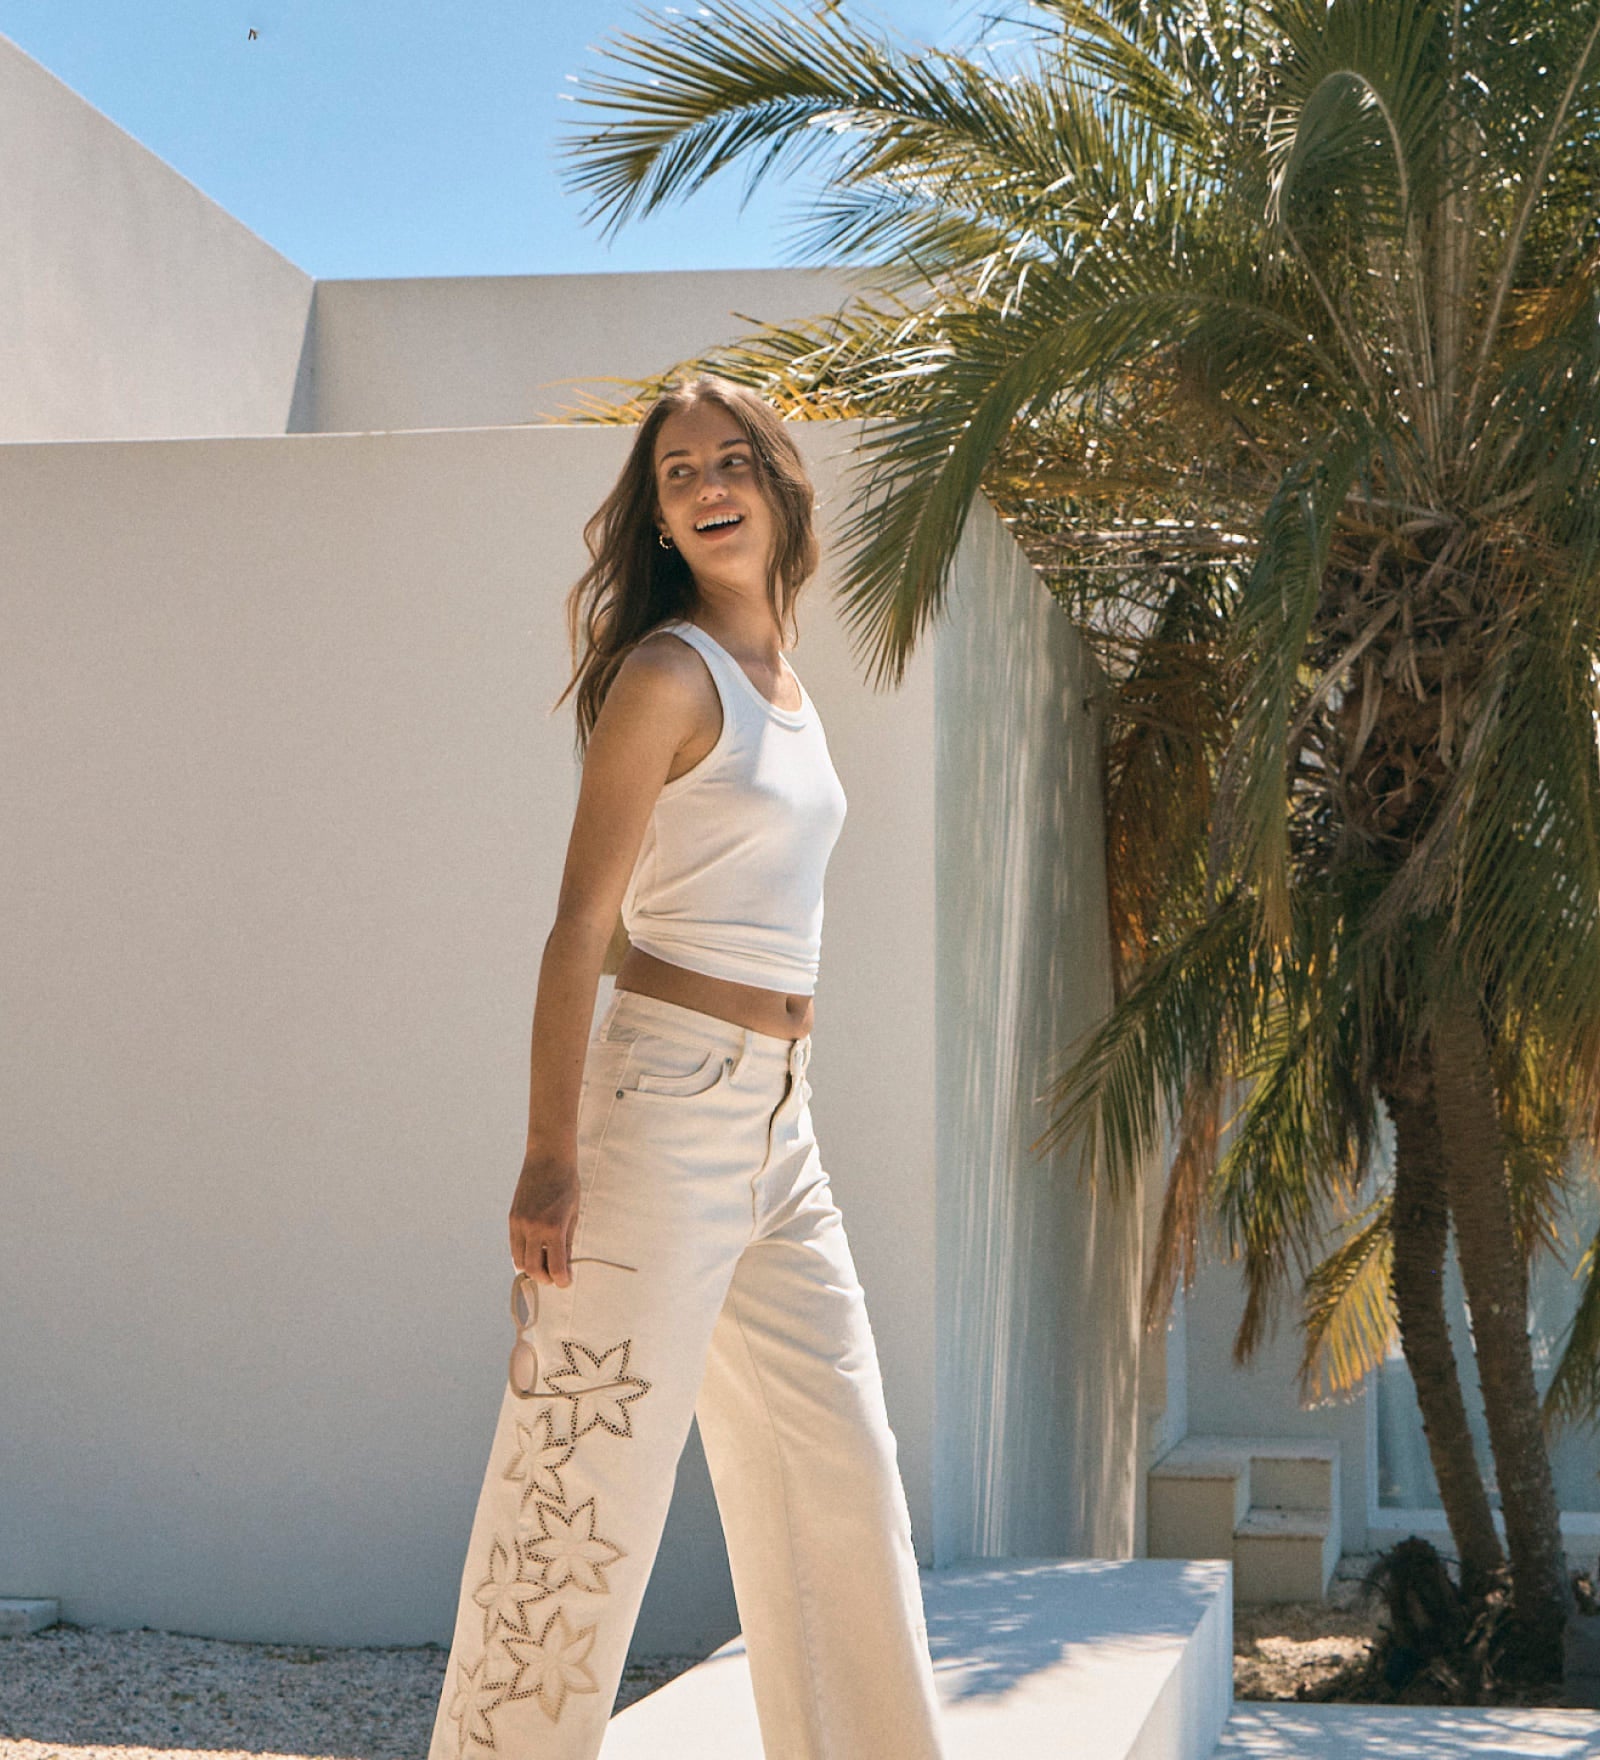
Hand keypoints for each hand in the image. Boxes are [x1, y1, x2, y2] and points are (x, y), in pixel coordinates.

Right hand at [509, 1149, 579, 1286]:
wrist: (548, 1158)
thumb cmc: (567, 1183)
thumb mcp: (573, 1213)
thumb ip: (567, 1241)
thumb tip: (565, 1264)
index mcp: (554, 1228)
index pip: (556, 1267)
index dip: (562, 1280)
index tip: (566, 1282)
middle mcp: (533, 1228)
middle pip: (534, 1269)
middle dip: (545, 1278)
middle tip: (555, 1276)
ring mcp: (519, 1223)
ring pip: (520, 1261)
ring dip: (532, 1268)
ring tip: (544, 1264)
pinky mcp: (512, 1218)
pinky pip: (514, 1246)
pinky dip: (523, 1254)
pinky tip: (535, 1251)